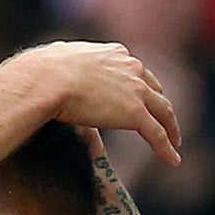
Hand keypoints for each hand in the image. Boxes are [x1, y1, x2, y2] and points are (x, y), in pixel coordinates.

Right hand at [13, 41, 181, 165]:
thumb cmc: (40, 73)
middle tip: (165, 121)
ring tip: (174, 143)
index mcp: (112, 53)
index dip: (141, 86)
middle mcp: (129, 67)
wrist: (44, 79)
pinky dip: (166, 147)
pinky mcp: (134, 111)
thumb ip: (66, 84)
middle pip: (154, 88)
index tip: (143, 98)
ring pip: (162, 110)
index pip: (135, 70)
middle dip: (160, 105)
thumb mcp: (57, 72)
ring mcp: (134, 89)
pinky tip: (172, 160)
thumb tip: (52, 96)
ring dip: (170, 128)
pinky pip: (156, 132)